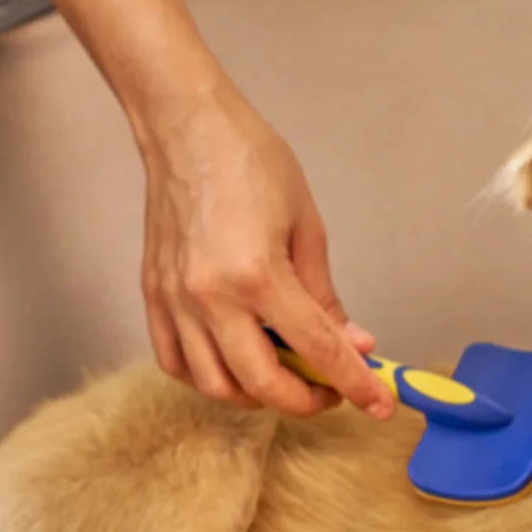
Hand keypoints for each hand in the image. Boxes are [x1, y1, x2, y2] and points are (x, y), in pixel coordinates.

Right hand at [139, 83, 394, 419]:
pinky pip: (174, 363)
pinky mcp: (153, 296)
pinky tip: (232, 364)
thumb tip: (350, 344)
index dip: (354, 383)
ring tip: (283, 377)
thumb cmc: (249, 161)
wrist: (185, 127)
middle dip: (304, 400)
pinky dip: (207, 378)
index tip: (378, 404)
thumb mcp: (306, 225)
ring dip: (255, 396)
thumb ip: (324, 296)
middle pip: (261, 384)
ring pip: (214, 385)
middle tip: (329, 390)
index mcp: (257, 275)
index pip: (316, 349)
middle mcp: (210, 298)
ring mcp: (175, 301)